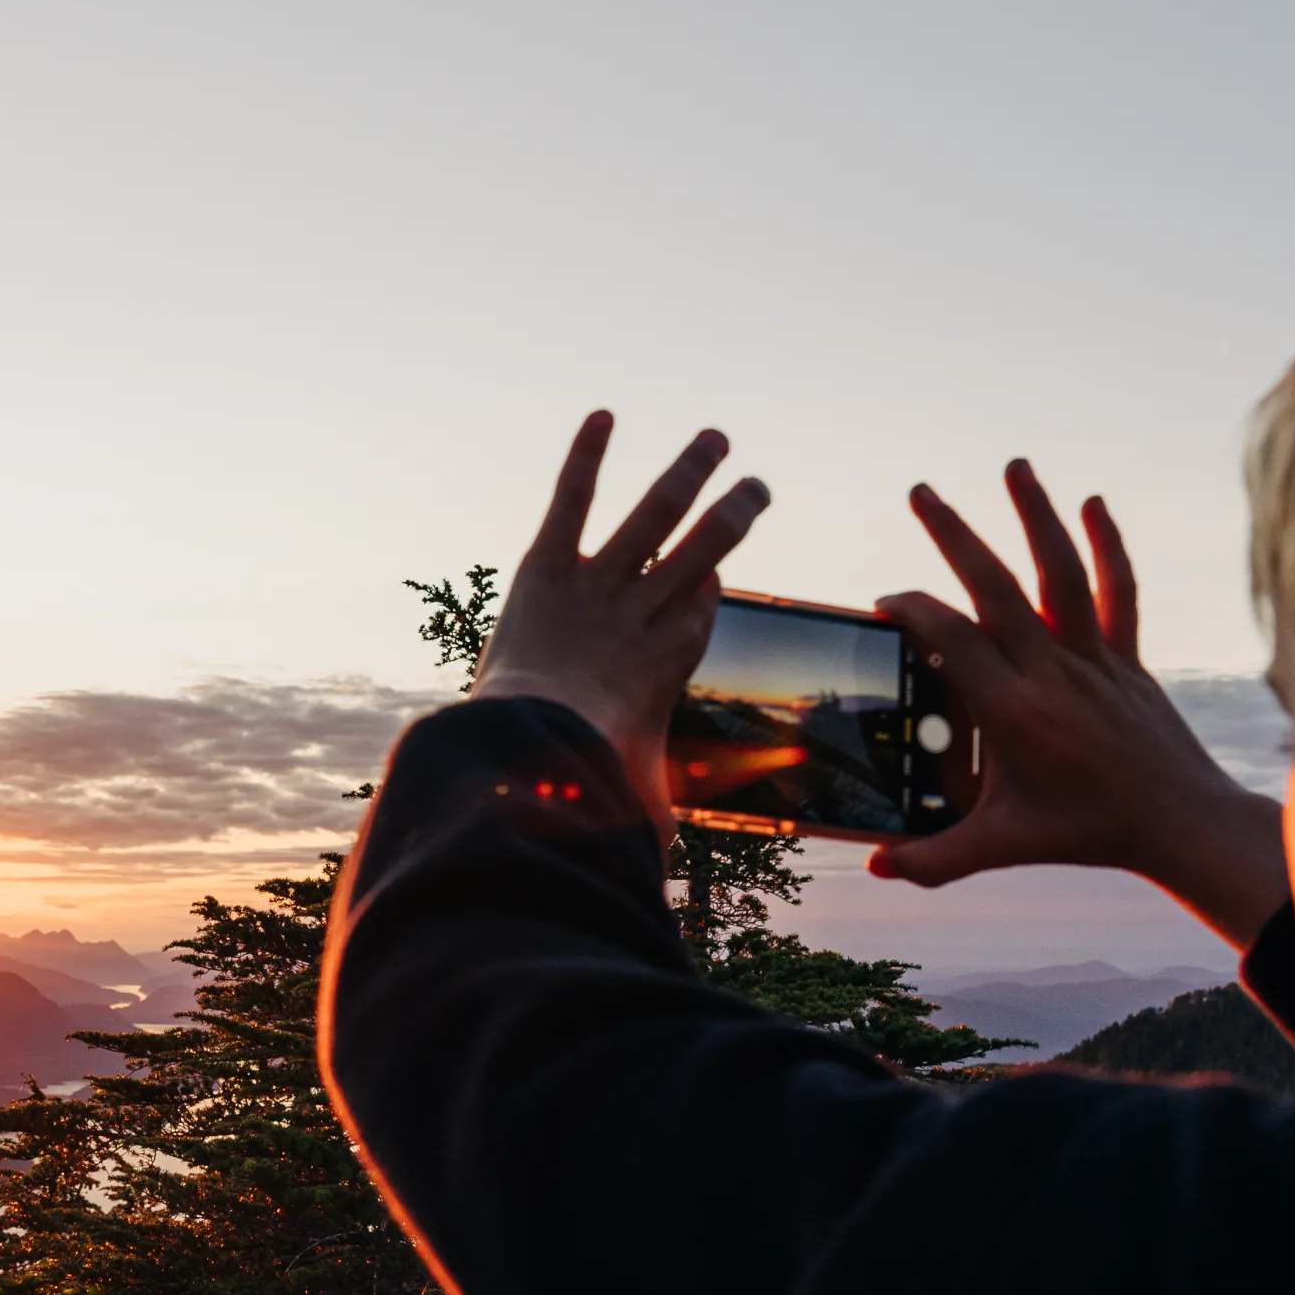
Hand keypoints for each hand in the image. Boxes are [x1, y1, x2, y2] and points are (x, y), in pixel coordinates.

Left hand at [471, 412, 771, 839]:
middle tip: (758, 487)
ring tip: (715, 439)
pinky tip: (603, 418)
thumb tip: (653, 876)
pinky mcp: (549, 565)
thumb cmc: (587, 780)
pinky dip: (587, 458)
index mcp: (668, 664)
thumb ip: (646, 824)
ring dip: (687, 473)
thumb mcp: (633, 803)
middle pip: (701, 552)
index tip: (717, 569)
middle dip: (733, 515)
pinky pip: (573, 501)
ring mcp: (600, 584)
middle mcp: (642, 614)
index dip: (710, 585)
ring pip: (655, 517)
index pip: (701, 609)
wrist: (536, 744)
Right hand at [871, 462, 1288, 950]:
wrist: (1177, 822)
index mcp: (1013, 712)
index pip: (953, 639)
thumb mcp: (1003, 847)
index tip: (887, 598)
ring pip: (1061, 574)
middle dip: (956, 534)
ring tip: (1016, 466)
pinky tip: (1095, 504)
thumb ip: (936, 860)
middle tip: (921, 490)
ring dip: (1037, 515)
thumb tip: (876, 868)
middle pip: (997, 588)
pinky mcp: (1126, 658)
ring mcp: (1093, 659)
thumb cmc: (1088, 833)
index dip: (915, 610)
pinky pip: (1118, 592)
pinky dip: (1109, 546)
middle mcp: (1052, 673)